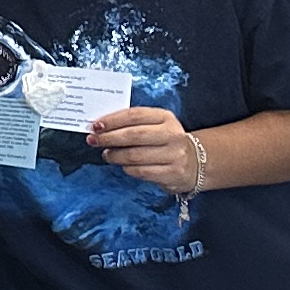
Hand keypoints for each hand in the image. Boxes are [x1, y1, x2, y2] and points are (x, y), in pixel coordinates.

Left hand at [86, 106, 201, 194]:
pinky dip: (127, 169)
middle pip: (134, 135)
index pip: (135, 115)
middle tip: (94, 140)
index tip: (96, 125)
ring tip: (106, 154)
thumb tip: (102, 127)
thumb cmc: (165, 141)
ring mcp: (175, 155)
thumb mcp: (156, 126)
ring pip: (135, 156)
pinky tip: (122, 165)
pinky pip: (141, 172)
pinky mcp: (173, 173)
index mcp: (166, 118)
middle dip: (109, 138)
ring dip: (115, 156)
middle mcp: (172, 135)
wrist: (195, 163)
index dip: (112, 120)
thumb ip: (133, 123)